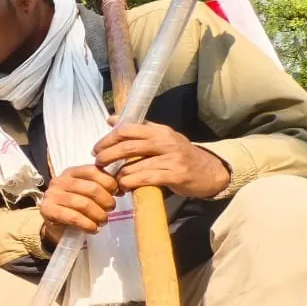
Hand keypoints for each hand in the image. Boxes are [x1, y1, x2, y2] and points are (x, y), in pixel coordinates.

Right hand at [38, 164, 119, 244]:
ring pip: (83, 204)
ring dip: (98, 214)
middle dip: (106, 200)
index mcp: (71, 172)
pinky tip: (93, 229)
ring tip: (103, 221)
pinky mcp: (48, 210)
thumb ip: (100, 187)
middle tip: (111, 209)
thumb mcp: (86, 193)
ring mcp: (52, 195)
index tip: (117, 193)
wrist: (55, 226)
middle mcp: (59, 181)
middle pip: (90, 188)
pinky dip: (88, 224)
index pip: (93, 171)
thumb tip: (121, 189)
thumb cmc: (75, 208)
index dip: (109, 182)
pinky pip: (74, 217)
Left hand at [92, 118, 229, 198]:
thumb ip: (137, 129)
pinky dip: (131, 183)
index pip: (127, 129)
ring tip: (111, 180)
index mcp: (159, 130)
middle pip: (127, 147)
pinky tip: (125, 186)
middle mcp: (165, 142)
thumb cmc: (180, 154)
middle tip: (98, 164)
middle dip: (107, 156)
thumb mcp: (161, 137)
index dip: (108, 139)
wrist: (210, 171)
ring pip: (134, 165)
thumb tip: (111, 119)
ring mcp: (172, 158)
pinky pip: (146, 178)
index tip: (96, 149)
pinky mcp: (176, 175)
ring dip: (118, 175)